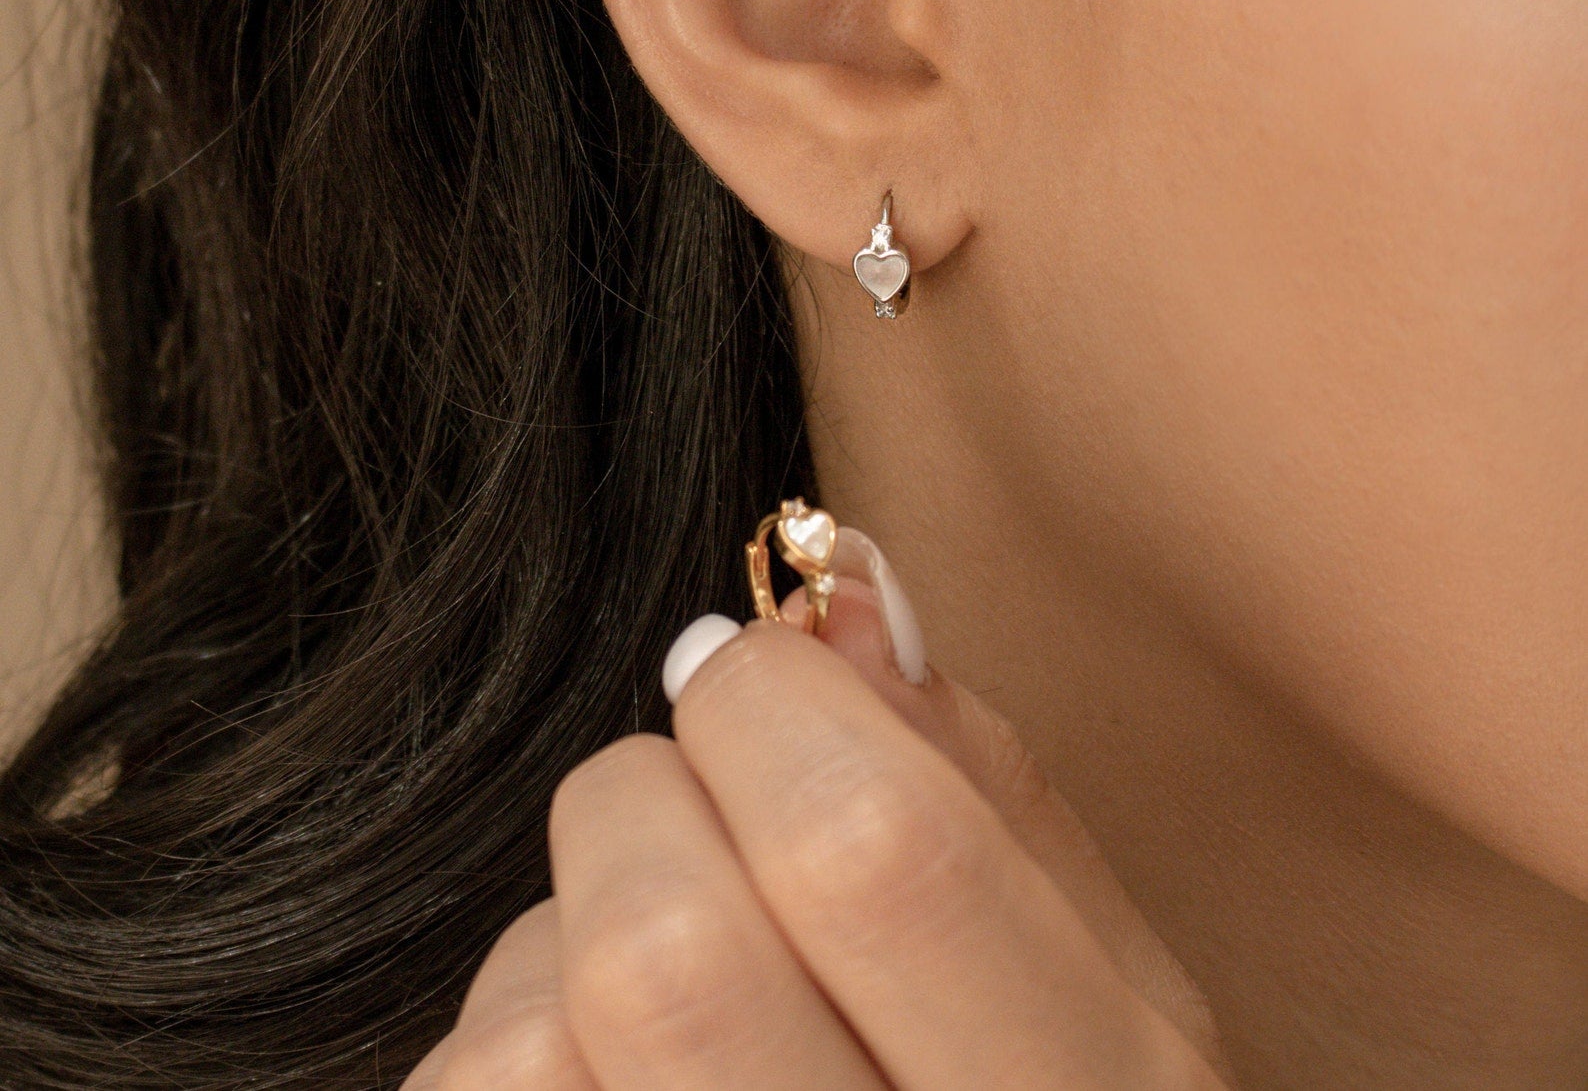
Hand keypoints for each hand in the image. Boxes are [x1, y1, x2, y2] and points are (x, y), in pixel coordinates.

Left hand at [405, 533, 1230, 1089]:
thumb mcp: (1100, 976)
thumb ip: (980, 775)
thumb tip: (834, 582)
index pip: (863, 850)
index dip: (770, 701)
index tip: (758, 678)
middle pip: (659, 948)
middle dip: (649, 802)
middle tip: (713, 813)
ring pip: (526, 1042)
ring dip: (570, 945)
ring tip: (674, 986)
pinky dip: (521, 1043)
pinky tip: (623, 1077)